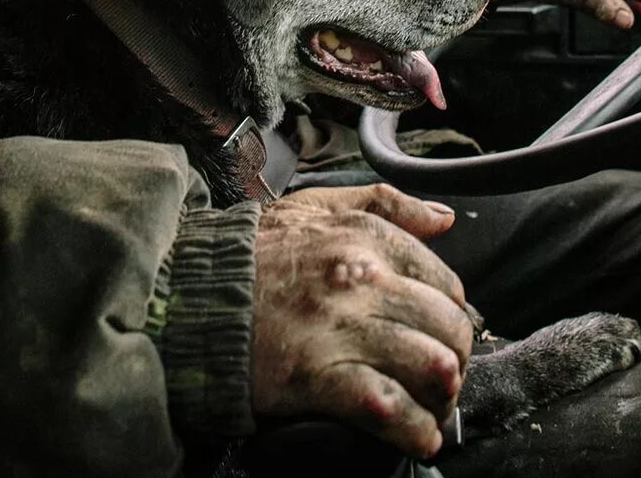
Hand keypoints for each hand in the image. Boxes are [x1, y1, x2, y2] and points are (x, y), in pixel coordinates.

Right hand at [250, 184, 474, 458]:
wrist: (186, 295)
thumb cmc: (250, 255)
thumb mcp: (315, 207)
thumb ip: (385, 204)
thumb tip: (443, 219)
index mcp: (367, 238)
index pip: (446, 285)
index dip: (448, 318)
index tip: (436, 336)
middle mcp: (364, 280)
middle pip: (449, 328)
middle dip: (454, 360)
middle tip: (439, 379)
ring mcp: (343, 330)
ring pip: (432, 367)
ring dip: (440, 397)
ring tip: (430, 409)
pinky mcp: (318, 377)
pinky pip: (390, 409)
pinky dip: (413, 430)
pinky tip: (417, 436)